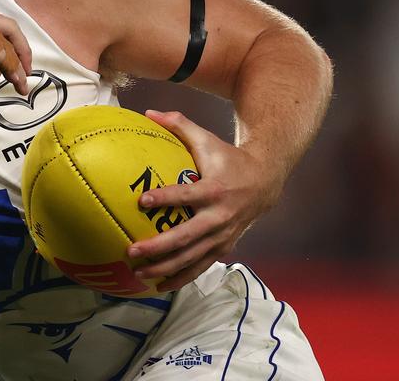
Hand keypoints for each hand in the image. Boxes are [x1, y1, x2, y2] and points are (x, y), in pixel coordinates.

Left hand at [126, 109, 282, 291]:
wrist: (266, 180)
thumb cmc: (227, 157)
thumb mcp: (206, 138)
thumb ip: (178, 125)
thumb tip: (147, 113)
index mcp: (215, 189)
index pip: (187, 195)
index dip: (166, 198)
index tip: (142, 201)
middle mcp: (220, 216)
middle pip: (188, 237)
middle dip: (159, 247)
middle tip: (132, 251)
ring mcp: (223, 235)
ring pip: (193, 258)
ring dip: (166, 268)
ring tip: (139, 275)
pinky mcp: (224, 246)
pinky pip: (200, 266)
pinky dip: (181, 277)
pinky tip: (159, 286)